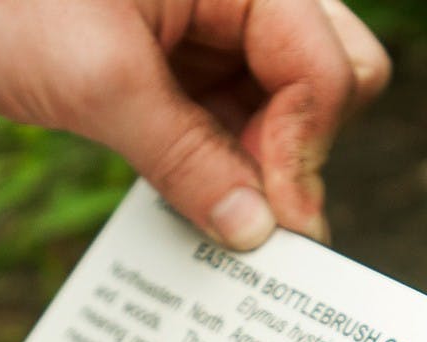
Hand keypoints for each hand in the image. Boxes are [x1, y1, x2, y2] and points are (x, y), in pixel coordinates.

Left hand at [0, 0, 388, 248]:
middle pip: (329, 78)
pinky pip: (239, 115)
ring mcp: (220, 24)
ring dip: (259, 165)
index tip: (275, 230)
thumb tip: (255, 232)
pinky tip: (196, 189)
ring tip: (213, 209)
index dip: (303, 153)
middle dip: (297, 152)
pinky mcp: (190, 57)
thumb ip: (186, 157)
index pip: (322, 67)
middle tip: (249, 211)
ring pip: (287, 106)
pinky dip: (225, 159)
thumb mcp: (97, 79)